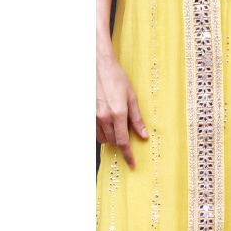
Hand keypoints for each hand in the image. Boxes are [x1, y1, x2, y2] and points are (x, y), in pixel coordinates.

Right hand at [96, 52, 147, 168]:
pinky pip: (95, 131)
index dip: (128, 155)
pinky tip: (108, 121)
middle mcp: (104, 118)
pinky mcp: (87, 114)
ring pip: (103, 138)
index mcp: (118, 114)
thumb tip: (144, 135)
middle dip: (121, 143)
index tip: (132, 164)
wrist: (97, 66)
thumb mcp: (132, 96)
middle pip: (113, 141)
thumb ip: (137, 118)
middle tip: (128, 134)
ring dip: (111, 137)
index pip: (123, 142)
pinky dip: (103, 131)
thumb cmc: (116, 78)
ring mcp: (93, 116)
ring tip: (118, 124)